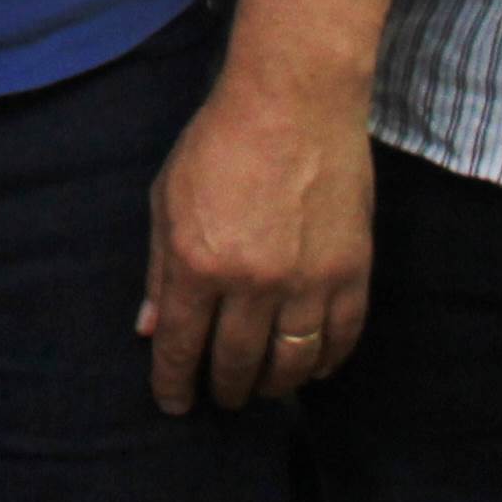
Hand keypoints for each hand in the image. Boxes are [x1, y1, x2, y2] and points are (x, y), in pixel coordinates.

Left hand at [143, 0, 392, 411]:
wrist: (295, 99)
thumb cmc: (220, 141)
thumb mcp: (167, 198)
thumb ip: (158, 270)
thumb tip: (150, 330)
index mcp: (197, 262)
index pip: (180, 347)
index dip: (174, 383)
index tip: (173, 402)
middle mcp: (252, 283)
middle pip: (236, 365)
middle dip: (223, 390)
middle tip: (220, 395)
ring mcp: (306, 282)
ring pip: (291, 366)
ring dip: (272, 385)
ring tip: (261, 385)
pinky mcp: (351, 273)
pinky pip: (339, 341)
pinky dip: (323, 363)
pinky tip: (309, 366)